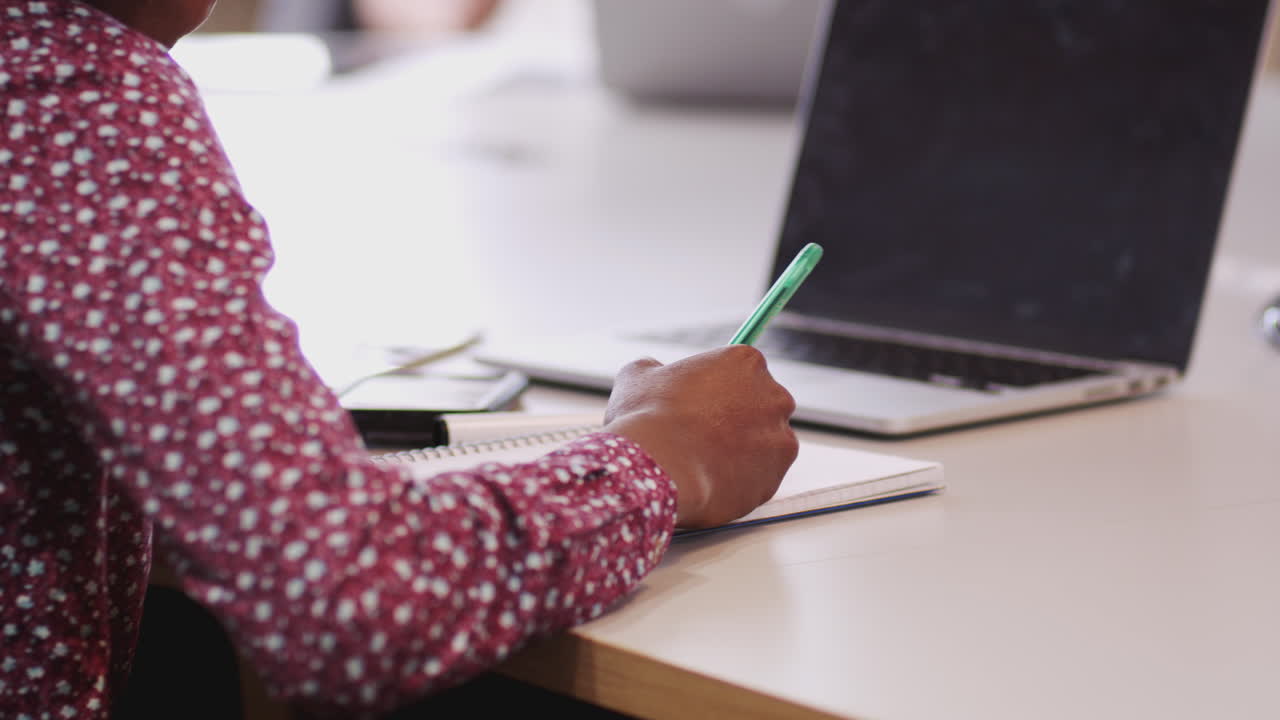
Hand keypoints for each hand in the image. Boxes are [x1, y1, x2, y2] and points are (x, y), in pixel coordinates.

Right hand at [602, 346, 797, 528]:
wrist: (658, 468)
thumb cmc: (647, 417)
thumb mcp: (639, 376)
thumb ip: (657, 369)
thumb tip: (653, 371)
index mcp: (746, 362)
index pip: (741, 372)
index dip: (717, 389)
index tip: (700, 404)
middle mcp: (774, 396)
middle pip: (760, 406)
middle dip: (737, 419)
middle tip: (701, 434)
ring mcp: (779, 439)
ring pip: (763, 445)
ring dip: (741, 451)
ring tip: (701, 462)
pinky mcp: (775, 478)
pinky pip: (758, 479)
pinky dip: (738, 482)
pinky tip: (709, 481)